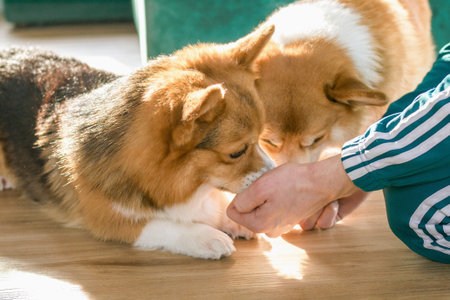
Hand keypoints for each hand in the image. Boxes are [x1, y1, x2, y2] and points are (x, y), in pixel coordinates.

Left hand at [226, 155, 358, 236]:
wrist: (322, 182)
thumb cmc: (293, 182)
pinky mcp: (289, 220)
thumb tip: (234, 207)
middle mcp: (269, 231)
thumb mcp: (260, 187)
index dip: (240, 196)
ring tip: (279, 189)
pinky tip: (286, 192)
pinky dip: (276, 199)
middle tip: (268, 187)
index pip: (233, 212)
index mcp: (259, 225)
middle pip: (247, 211)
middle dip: (254, 197)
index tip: (255, 188)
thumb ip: (242, 200)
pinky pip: (272, 208)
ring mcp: (281, 227)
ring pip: (260, 209)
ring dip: (265, 197)